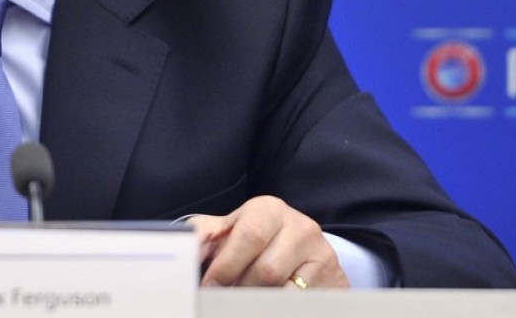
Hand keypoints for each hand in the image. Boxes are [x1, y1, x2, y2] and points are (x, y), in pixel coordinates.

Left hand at [187, 196, 348, 288]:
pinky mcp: (334, 280)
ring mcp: (321, 254)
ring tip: (242, 301)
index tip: (209, 286)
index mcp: (269, 209)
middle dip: (240, 288)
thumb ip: (206, 234)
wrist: (303, 249)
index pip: (248, 236)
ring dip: (256, 301)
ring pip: (283, 290)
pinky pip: (300, 302)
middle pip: (265, 269)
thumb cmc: (257, 238)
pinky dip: (277, 306)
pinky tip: (264, 304)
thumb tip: (181, 243)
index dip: (225, 265)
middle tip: (223, 299)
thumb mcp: (231, 229)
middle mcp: (299, 227)